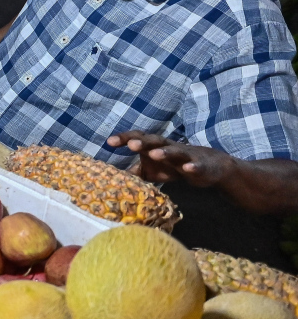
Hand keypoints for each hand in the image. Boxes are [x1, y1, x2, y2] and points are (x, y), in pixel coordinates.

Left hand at [105, 131, 235, 185]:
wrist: (210, 165)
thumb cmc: (173, 165)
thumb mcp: (151, 170)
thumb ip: (134, 172)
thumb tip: (111, 180)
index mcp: (154, 146)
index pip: (137, 138)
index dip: (124, 138)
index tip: (109, 142)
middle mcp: (168, 147)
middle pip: (154, 141)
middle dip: (142, 142)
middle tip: (130, 144)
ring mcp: (186, 155)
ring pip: (175, 151)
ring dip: (164, 152)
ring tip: (154, 154)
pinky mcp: (201, 165)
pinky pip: (196, 165)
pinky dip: (192, 166)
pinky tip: (188, 168)